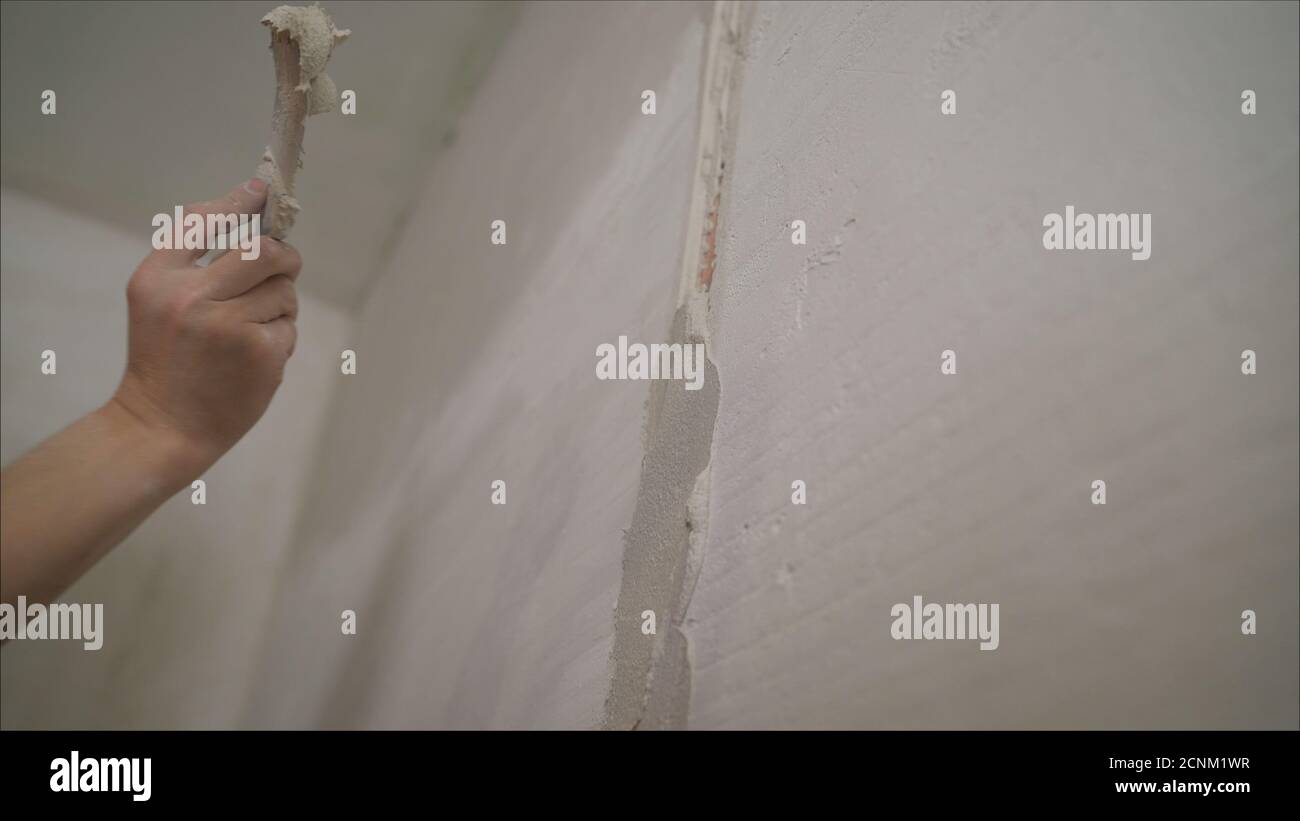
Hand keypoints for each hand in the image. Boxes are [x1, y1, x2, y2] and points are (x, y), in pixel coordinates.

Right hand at [112, 178, 302, 469]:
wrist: (163, 426)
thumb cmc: (166, 359)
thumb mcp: (158, 300)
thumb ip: (195, 258)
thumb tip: (249, 209)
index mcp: (159, 278)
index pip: (203, 220)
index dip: (239, 202)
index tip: (262, 189)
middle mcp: (191, 296)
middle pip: (264, 250)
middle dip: (284, 256)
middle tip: (283, 267)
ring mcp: (229, 325)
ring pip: (283, 290)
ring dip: (279, 306)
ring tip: (250, 331)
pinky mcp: (260, 352)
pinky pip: (288, 326)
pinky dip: (279, 338)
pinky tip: (254, 359)